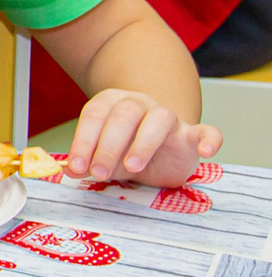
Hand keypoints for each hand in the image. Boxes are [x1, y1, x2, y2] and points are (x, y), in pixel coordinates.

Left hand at [66, 89, 221, 187]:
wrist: (159, 148)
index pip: (94, 115)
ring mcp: (167, 116)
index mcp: (111, 103)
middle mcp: (139, 104)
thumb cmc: (125, 149)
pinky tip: (206, 151)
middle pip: (123, 115)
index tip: (76, 166)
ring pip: (158, 118)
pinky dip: (209, 139)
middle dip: (108, 145)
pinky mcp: (192, 134)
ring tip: (133, 167)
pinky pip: (206, 131)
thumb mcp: (103, 158)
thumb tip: (68, 170)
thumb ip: (87, 162)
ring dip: (143, 143)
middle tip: (100, 173)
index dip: (83, 140)